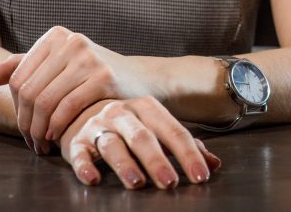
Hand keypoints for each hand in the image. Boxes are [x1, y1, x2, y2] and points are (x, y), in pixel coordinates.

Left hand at [0, 26, 153, 153]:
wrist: (141, 79)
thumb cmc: (96, 75)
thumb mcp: (61, 65)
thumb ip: (27, 66)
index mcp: (56, 36)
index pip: (18, 78)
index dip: (17, 108)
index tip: (24, 127)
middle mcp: (72, 42)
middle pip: (30, 91)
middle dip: (26, 123)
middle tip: (31, 142)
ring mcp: (89, 57)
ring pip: (45, 101)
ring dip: (39, 130)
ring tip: (42, 143)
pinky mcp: (104, 76)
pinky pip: (67, 107)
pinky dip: (57, 126)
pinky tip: (57, 136)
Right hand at [60, 97, 221, 189]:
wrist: (82, 109)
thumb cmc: (130, 123)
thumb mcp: (158, 128)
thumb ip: (185, 146)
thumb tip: (214, 165)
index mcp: (148, 108)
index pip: (174, 132)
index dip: (189, 155)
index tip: (201, 176)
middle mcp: (123, 113)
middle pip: (143, 137)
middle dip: (157, 160)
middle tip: (170, 182)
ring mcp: (98, 125)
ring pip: (113, 144)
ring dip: (125, 165)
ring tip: (137, 183)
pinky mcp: (76, 140)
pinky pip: (79, 153)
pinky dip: (84, 166)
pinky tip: (93, 179)